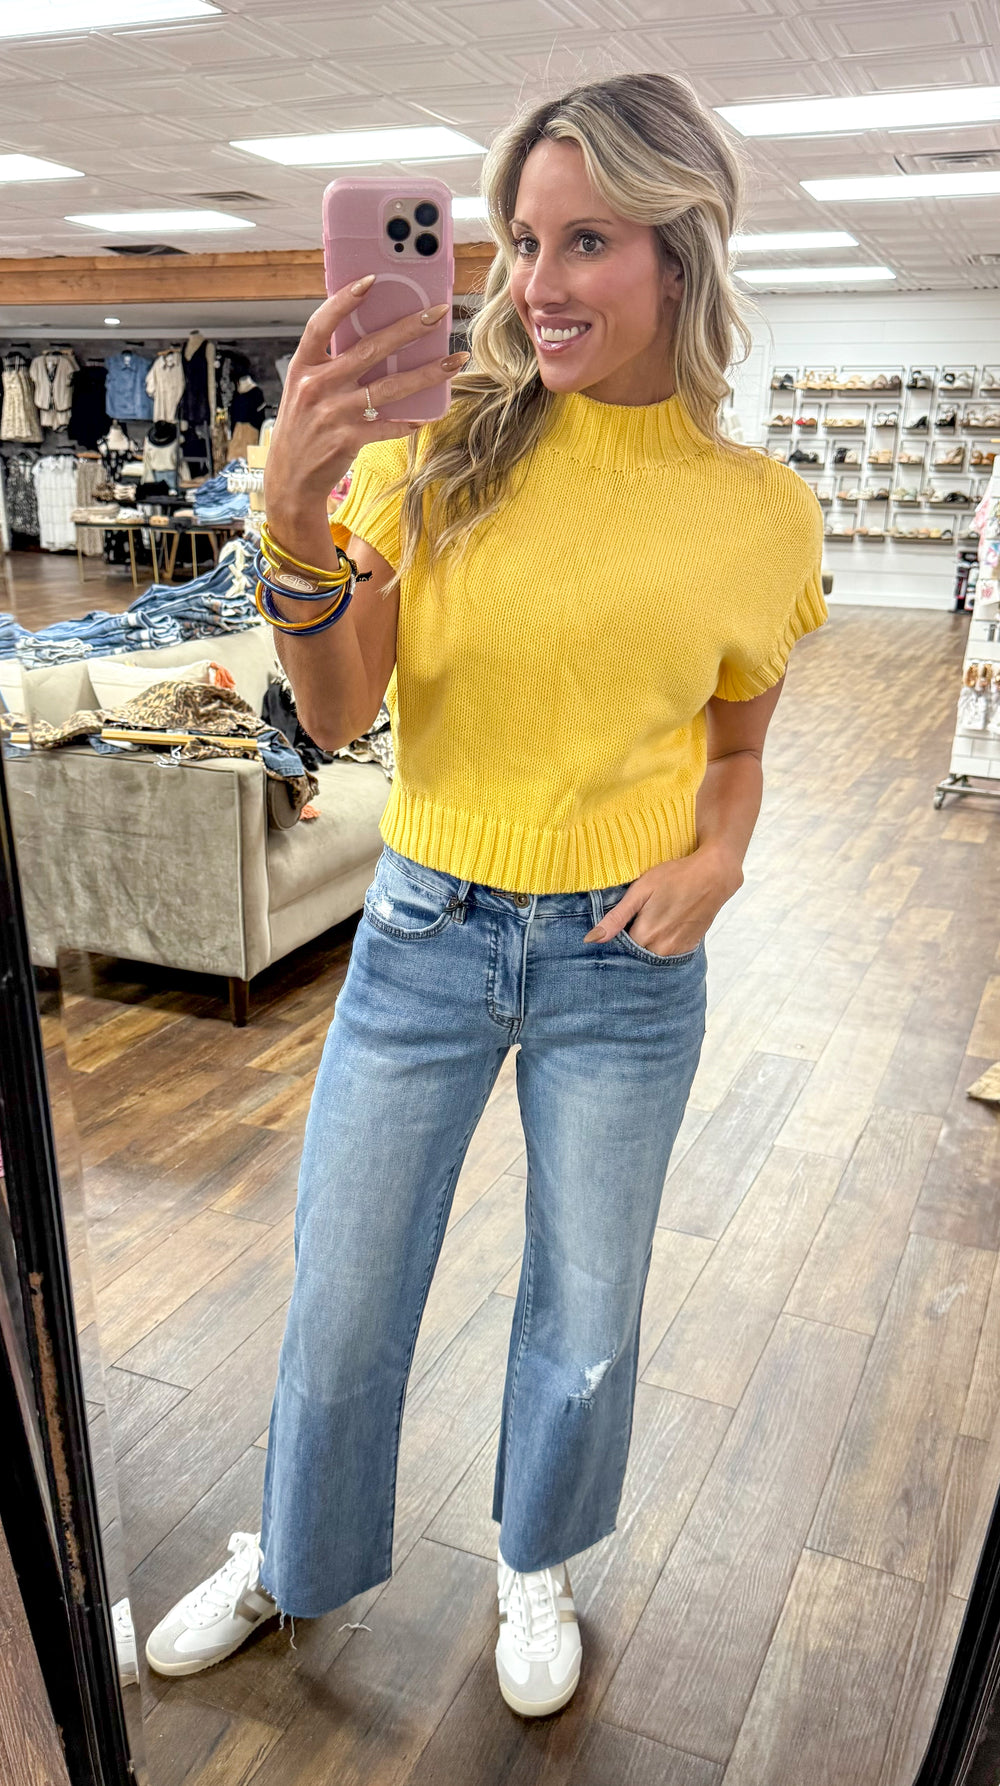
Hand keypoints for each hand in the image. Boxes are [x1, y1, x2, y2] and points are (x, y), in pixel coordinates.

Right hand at [264, 278, 468, 565]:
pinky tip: (429, 415)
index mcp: (303, 367)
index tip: (372, 280)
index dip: (345, 301)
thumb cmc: (303, 429)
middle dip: (408, 328)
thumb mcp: (303, 391)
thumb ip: (329, 366)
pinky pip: (388, 425)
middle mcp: (317, 386)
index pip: (322, 324)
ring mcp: (333, 413)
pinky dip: (410, 421)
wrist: (290, 480)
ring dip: (427, 373)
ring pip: (389, 387)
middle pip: (369, 349)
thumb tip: (375, 342)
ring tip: (455, 360)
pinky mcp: (348, 439)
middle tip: (438, 313)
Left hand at [583, 846, 743, 955]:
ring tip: (647, 925)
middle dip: (628, 946)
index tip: (615, 927)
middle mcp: (661, 949)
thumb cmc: (674, 876)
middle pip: (634, 956)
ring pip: (650, 958)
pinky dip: (659, 948)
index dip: (614, 939)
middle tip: (632, 923)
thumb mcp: (641, 891)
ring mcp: (677, 950)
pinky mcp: (688, 948)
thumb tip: (591, 940)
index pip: (618, 950)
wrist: (713, 876)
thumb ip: (616, 917)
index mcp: (645, 935)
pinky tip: (661, 930)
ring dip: (644, 947)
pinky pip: (666, 956)